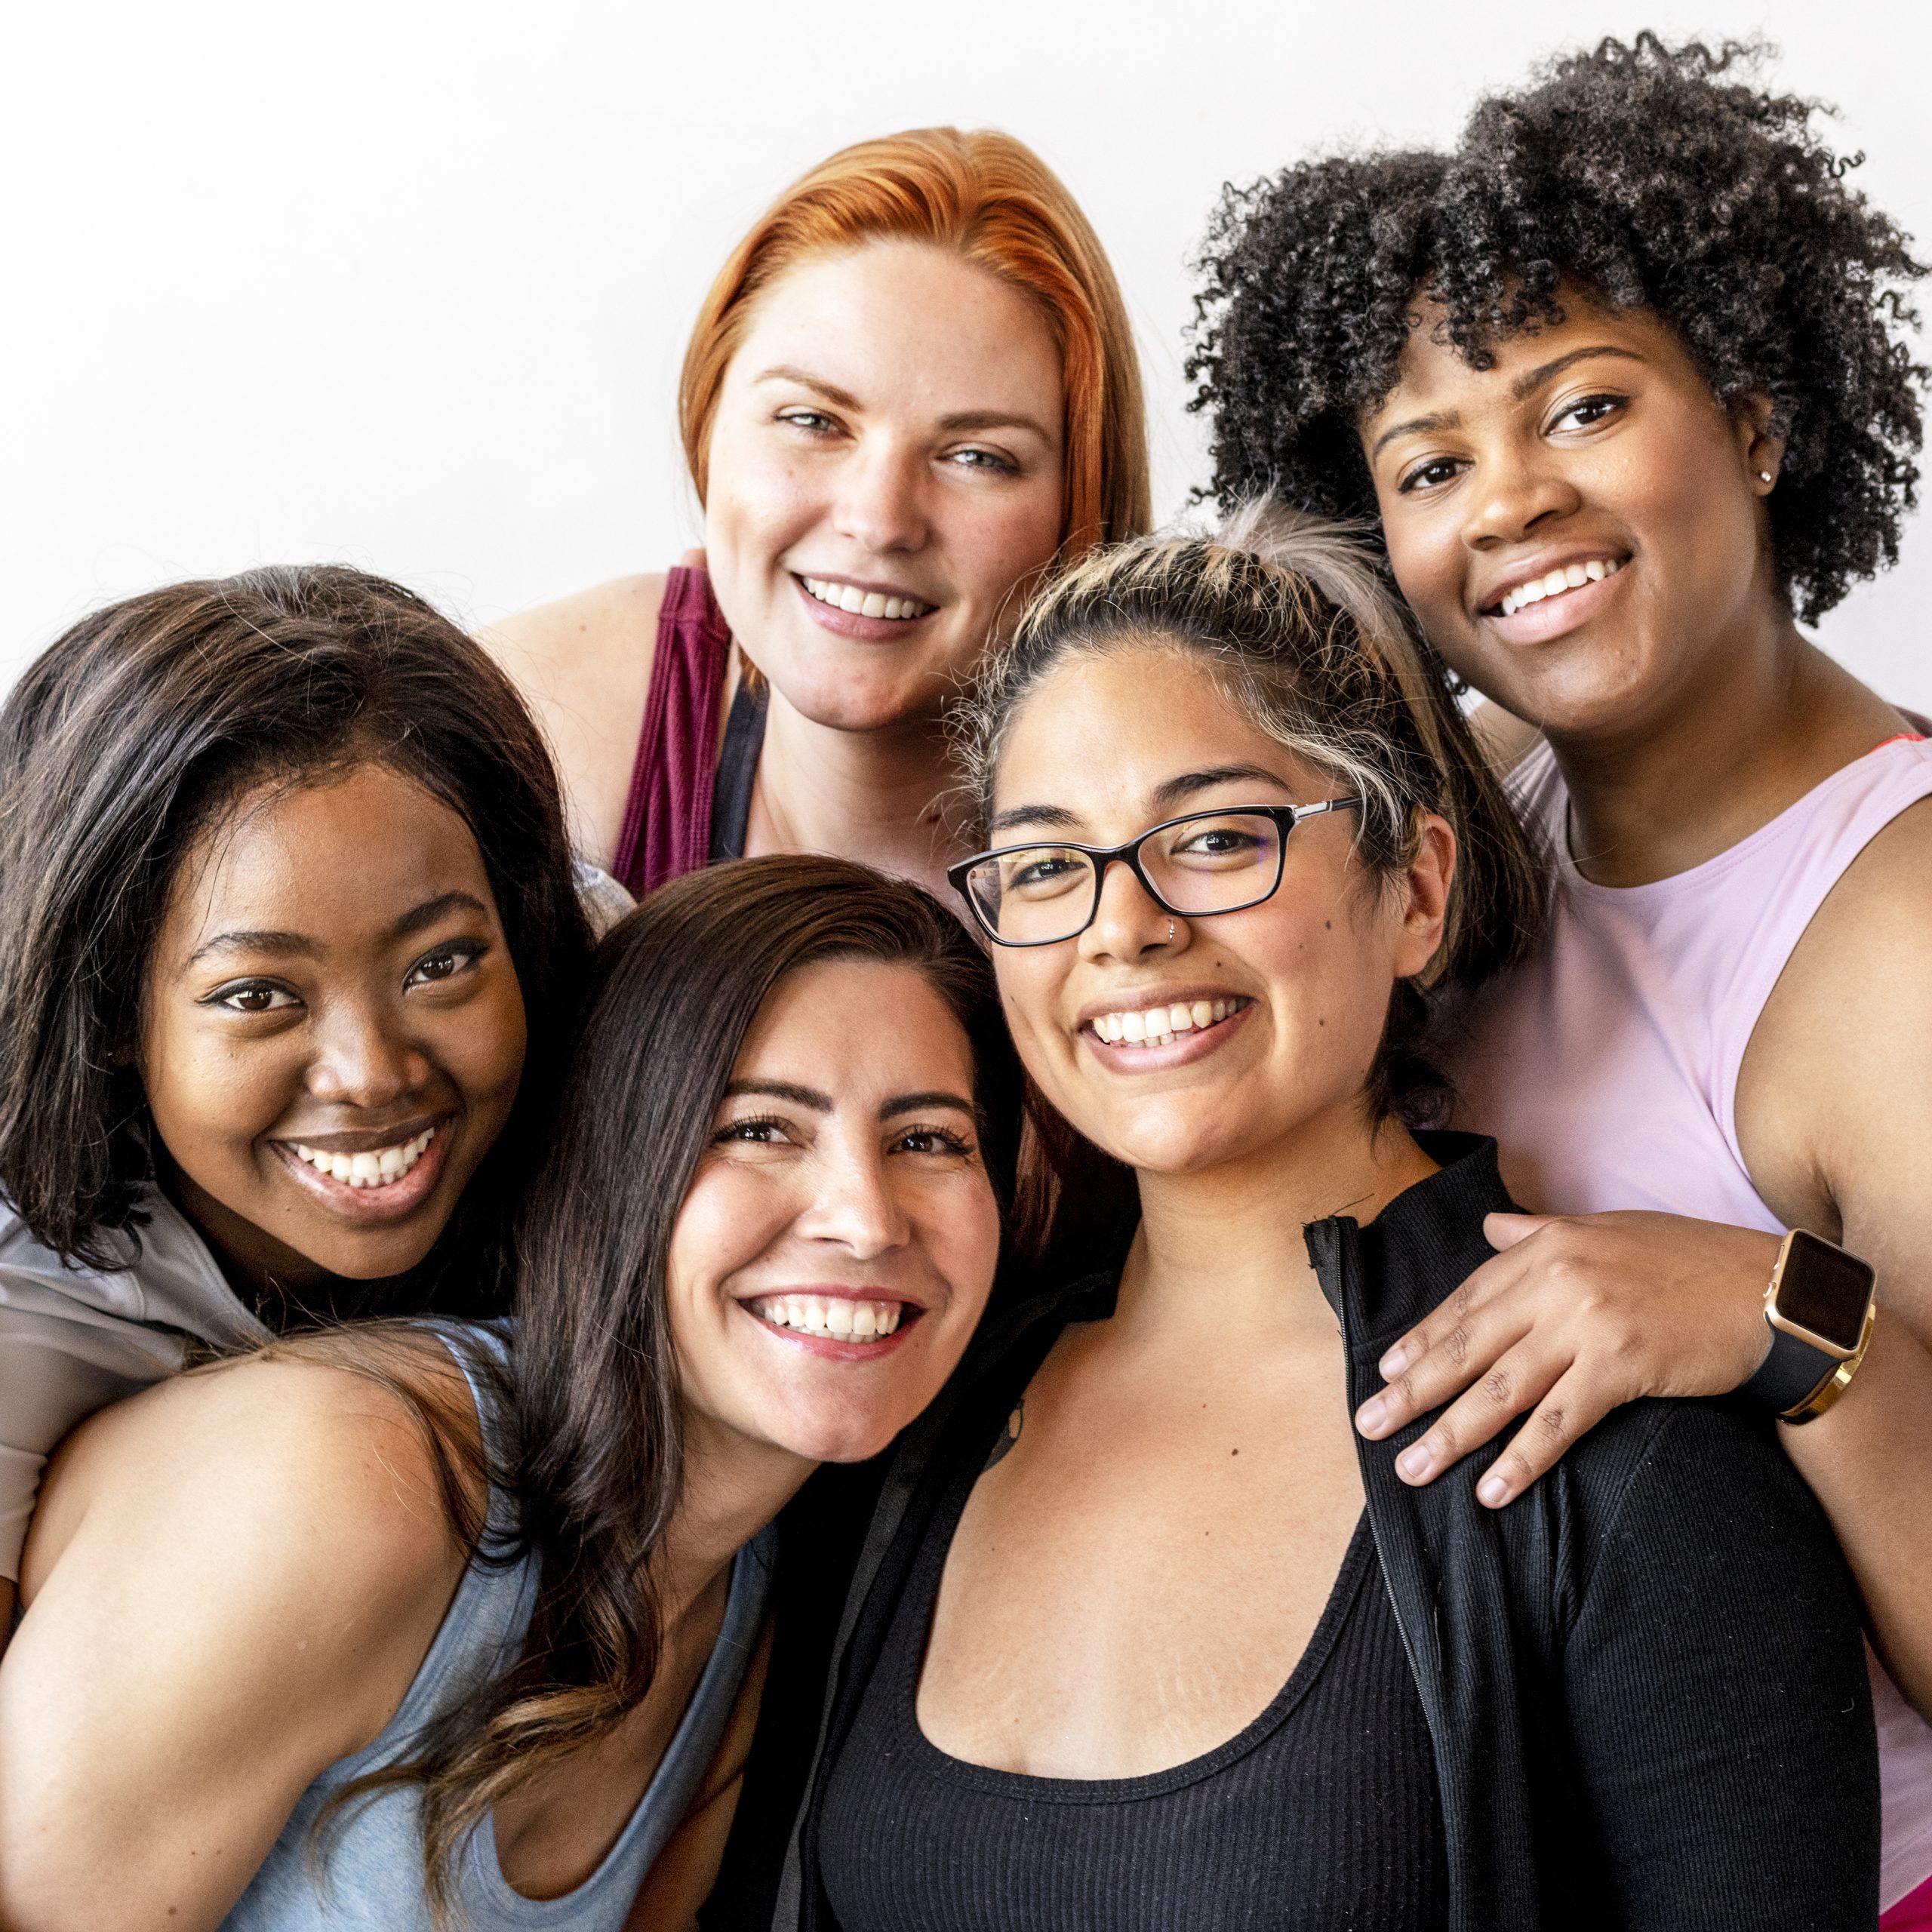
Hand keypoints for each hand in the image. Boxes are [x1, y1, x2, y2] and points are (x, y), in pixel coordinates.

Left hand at [1353, 1211, 1780, 1506]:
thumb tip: (1490, 1226)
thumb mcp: (1605, 1229)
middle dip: (1413, 1389)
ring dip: (1451, 1434)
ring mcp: (1585, 1323)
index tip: (1386, 1371)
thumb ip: (1538, 1233)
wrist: (1768, 1293)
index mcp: (1546, 1246)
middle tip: (1369, 1425)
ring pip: (1500, 1389)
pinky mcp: (1621, 1366)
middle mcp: (1555, 1281)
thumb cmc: (1688, 1261)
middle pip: (1468, 1345)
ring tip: (1412, 1468)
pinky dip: (1521, 1460)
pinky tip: (1491, 1491)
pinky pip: (1558, 1422)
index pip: (1467, 1300)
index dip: (1423, 1339)